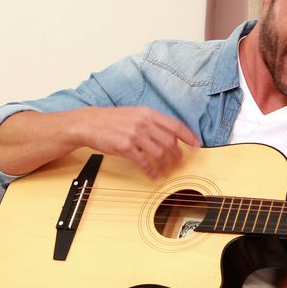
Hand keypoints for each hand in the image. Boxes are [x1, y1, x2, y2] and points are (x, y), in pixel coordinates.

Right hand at [77, 107, 199, 177]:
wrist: (90, 123)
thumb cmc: (112, 120)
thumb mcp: (134, 114)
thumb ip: (151, 121)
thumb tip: (169, 133)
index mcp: (148, 113)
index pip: (175, 125)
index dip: (188, 136)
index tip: (196, 145)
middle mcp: (143, 122)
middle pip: (170, 141)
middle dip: (178, 154)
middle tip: (179, 163)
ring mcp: (134, 134)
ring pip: (159, 152)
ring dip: (165, 165)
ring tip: (166, 171)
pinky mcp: (125, 147)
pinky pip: (144, 161)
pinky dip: (151, 170)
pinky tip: (153, 174)